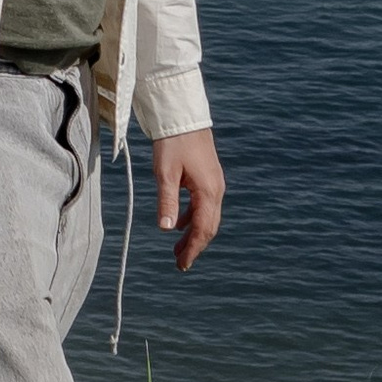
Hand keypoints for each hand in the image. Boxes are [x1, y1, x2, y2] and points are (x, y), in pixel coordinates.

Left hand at [154, 126, 224, 271]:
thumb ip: (167, 202)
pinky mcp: (208, 177)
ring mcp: (214, 183)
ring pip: (207, 216)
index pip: (202, 229)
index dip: (193, 249)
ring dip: (193, 233)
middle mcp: (216, 190)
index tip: (182, 265)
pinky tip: (179, 224)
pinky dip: (192, 218)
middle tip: (180, 263)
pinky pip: (203, 205)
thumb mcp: (165, 173)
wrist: (183, 117)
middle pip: (208, 226)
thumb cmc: (173, 143)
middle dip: (195, 246)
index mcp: (208, 192)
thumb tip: (166, 229)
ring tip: (178, 248)